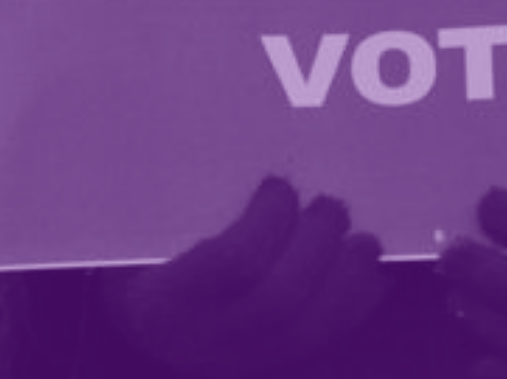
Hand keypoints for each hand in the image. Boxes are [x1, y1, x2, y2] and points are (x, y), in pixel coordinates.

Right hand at [105, 176, 389, 377]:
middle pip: (279, 301)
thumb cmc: (145, 265)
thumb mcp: (142, 236)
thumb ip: (181, 200)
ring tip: (361, 240)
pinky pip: (325, 343)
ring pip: (311, 332)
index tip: (278, 185)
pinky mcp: (274, 365)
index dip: (269, 221)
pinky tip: (364, 271)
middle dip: (317, 245)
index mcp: (163, 299)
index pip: (231, 265)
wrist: (151, 330)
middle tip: (330, 205)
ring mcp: (243, 362)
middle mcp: (205, 341)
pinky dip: (356, 303)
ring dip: (348, 277)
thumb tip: (238, 149)